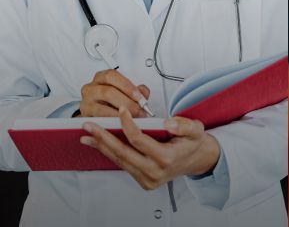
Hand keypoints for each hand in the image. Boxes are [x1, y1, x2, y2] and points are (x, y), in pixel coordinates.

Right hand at [78, 69, 150, 117]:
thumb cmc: (112, 101)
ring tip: (132, 118)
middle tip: (139, 111)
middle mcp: (91, 88)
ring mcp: (86, 102)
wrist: (97, 114)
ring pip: (102, 108)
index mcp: (102, 78)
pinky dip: (111, 121)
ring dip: (119, 114)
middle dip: (127, 103)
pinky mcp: (85, 116)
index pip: (111, 75)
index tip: (138, 96)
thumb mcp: (125, 92)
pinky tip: (121, 123)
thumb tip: (144, 92)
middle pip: (108, 92)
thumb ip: (137, 91)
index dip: (126, 85)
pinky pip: (98, 119)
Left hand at [80, 108, 220, 189]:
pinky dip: (111, 153)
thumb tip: (168, 123)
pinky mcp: (143, 181)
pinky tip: (101, 144)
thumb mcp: (197, 130)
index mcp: (167, 158)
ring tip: (87, 135)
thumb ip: (185, 125)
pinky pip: (123, 165)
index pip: (139, 140)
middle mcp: (155, 172)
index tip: (121, 110)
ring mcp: (147, 179)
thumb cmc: (194, 143)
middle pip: (122, 153)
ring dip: (102, 147)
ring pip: (120, 160)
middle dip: (103, 137)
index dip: (128, 124)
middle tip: (89, 125)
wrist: (197, 161)